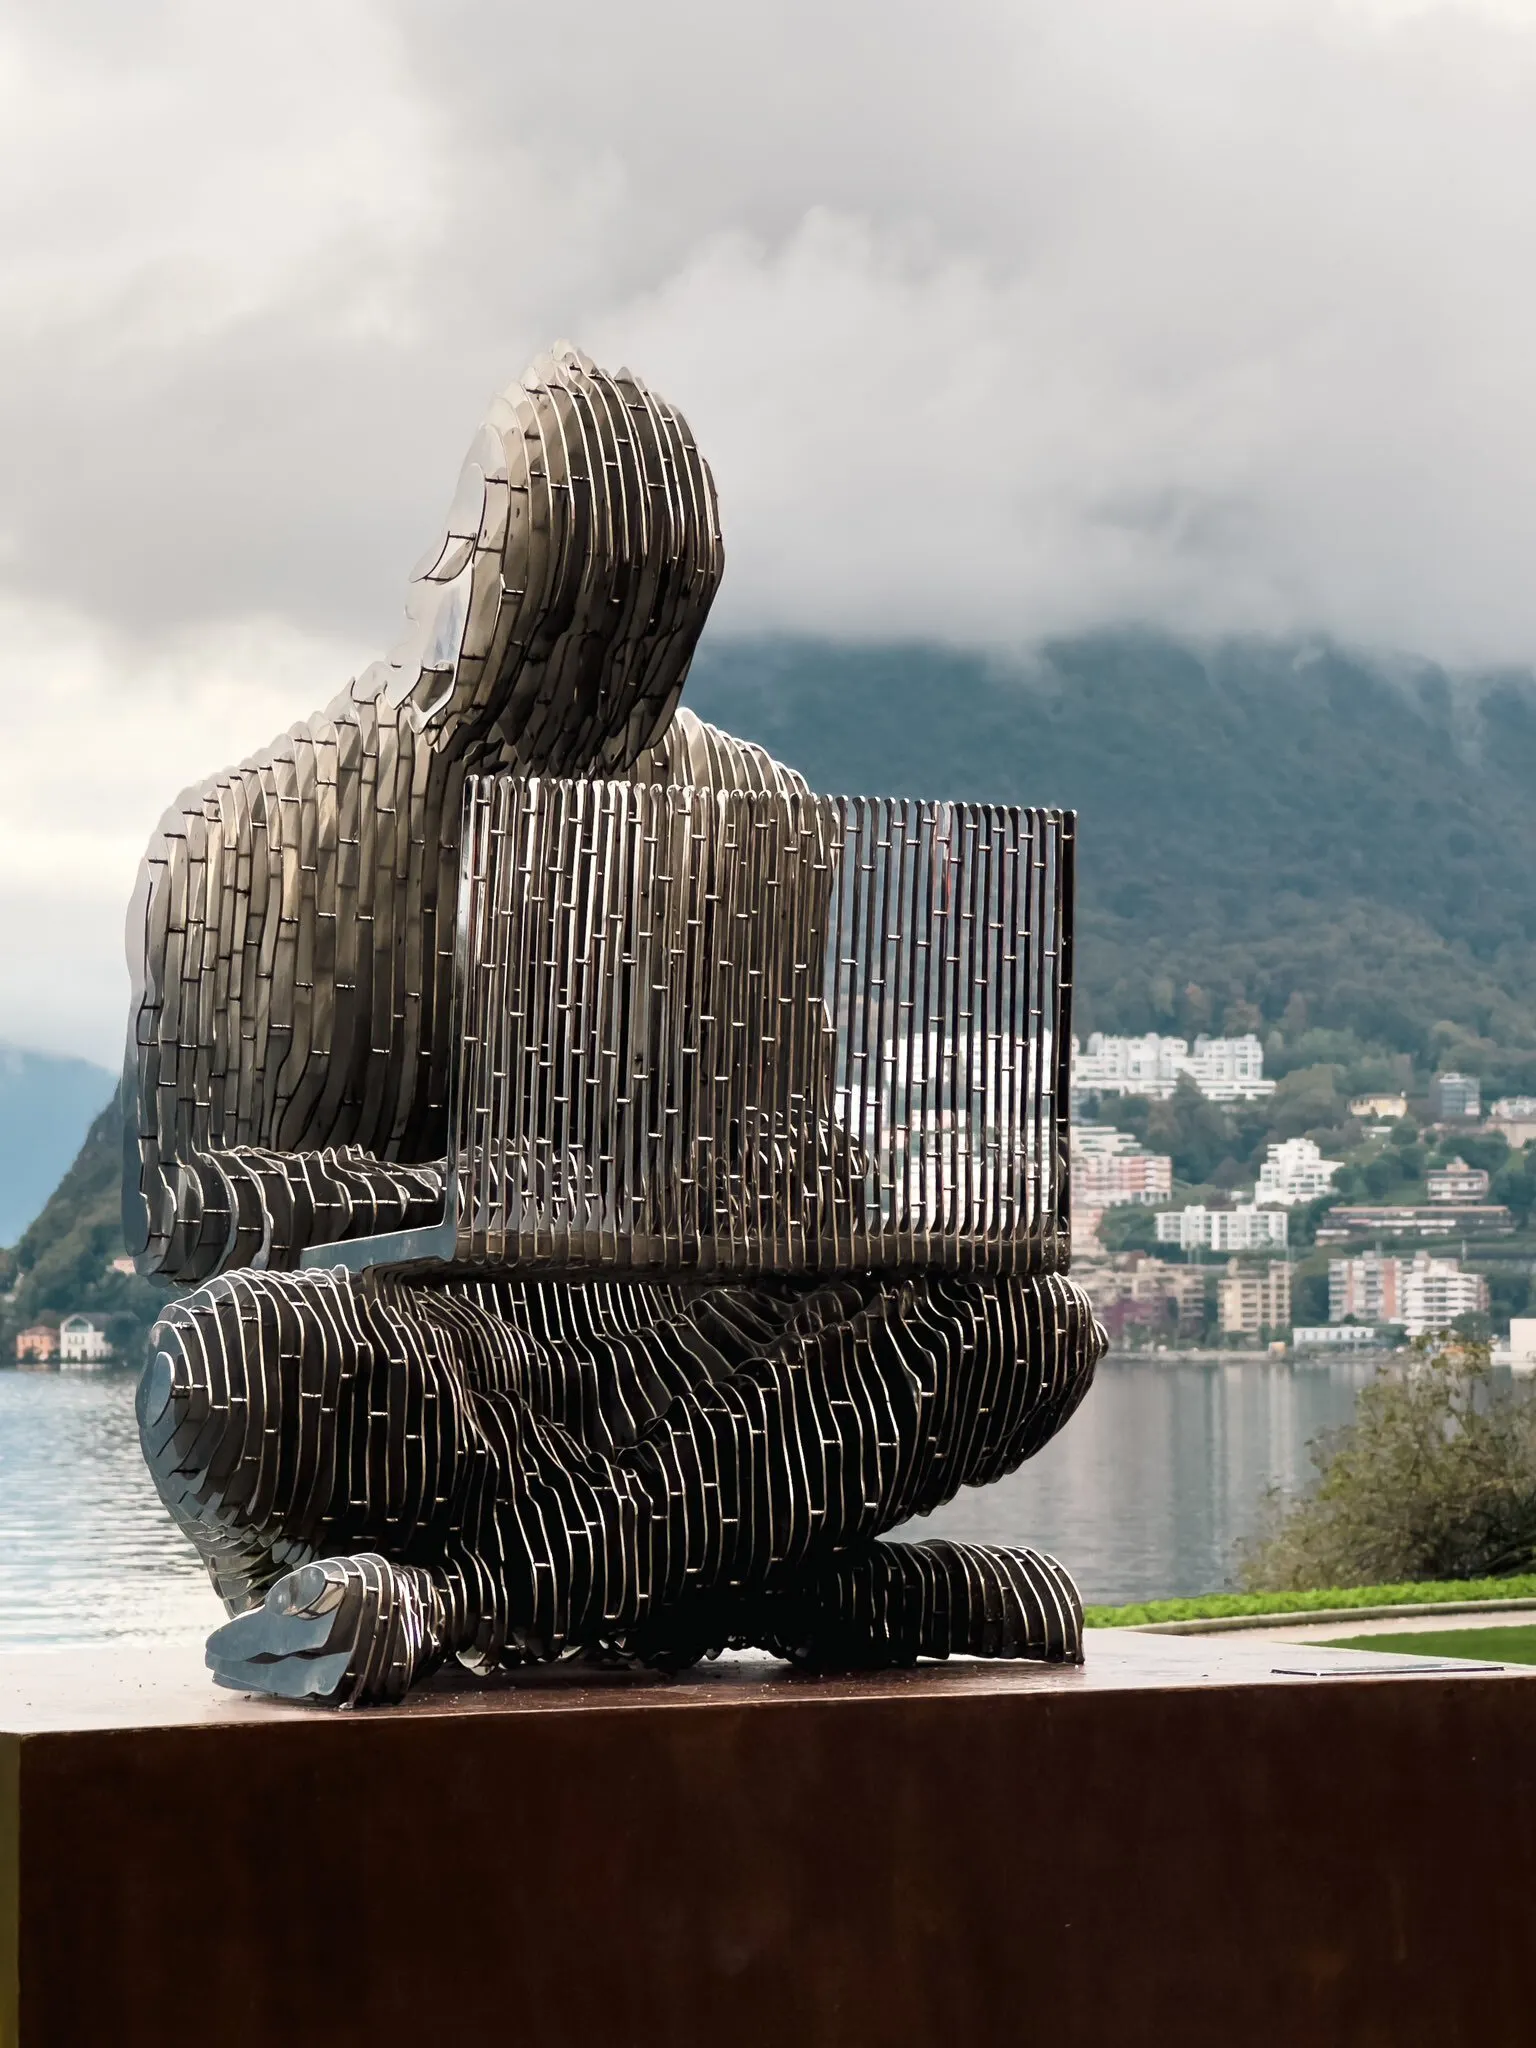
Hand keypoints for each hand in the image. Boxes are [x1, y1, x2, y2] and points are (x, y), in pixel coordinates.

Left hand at [205, 1554, 444, 1706]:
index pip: (276, 1628)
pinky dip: (281, 1687)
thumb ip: (302, 1588)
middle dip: (242, 1664)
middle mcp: (352, 1643)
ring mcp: (360, 1671)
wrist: (433, 1611)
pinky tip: (260, 1680)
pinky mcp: (363, 1691)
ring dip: (256, 1680)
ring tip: (225, 1674)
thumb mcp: (339, 1571)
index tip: (210, 1645)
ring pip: (295, 1683)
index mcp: (342, 1605)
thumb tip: (269, 1609)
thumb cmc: (374, 1585)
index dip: (240, 1639)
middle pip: (283, 1663)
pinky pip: (311, 1692)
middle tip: (211, 1661)